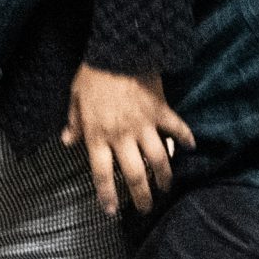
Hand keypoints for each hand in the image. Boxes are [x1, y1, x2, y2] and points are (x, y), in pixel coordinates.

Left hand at [63, 64, 194, 216]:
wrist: (119, 48)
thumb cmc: (93, 72)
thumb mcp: (75, 96)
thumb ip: (74, 121)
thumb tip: (67, 141)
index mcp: (98, 135)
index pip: (102, 174)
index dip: (107, 195)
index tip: (111, 211)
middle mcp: (122, 136)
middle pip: (134, 174)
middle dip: (142, 196)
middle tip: (146, 208)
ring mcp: (144, 124)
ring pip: (158, 159)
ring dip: (164, 176)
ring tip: (167, 187)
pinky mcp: (161, 110)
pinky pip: (176, 128)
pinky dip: (185, 138)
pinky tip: (192, 147)